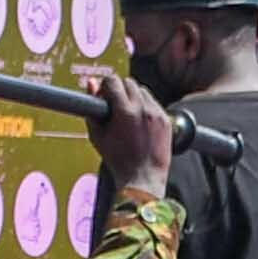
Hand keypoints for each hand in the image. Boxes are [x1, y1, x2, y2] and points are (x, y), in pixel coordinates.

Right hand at [81, 66, 175, 203]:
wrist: (143, 178)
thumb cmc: (118, 160)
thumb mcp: (97, 134)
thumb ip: (93, 107)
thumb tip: (92, 84)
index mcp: (125, 111)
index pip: (113, 80)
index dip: (105, 87)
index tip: (104, 96)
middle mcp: (143, 109)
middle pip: (129, 82)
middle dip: (120, 90)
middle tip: (115, 105)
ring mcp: (157, 114)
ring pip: (143, 91)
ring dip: (134, 97)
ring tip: (128, 115)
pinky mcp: (166, 120)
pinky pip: (154, 103)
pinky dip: (146, 107)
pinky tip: (140, 122)